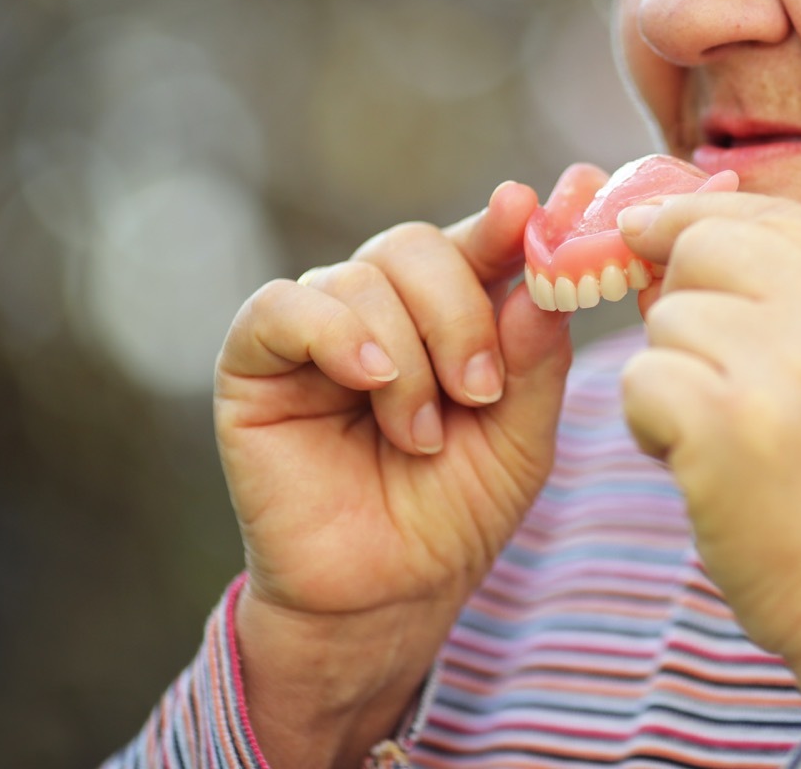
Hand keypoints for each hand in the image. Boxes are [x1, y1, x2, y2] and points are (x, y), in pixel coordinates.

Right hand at [213, 178, 575, 763]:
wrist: (385, 595)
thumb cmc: (455, 514)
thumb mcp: (521, 438)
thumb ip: (533, 356)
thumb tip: (543, 267)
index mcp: (445, 317)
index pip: (475, 244)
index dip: (509, 223)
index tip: (545, 204)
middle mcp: (382, 310)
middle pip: (416, 244)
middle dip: (459, 314)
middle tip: (479, 392)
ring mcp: (318, 330)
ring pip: (362, 277)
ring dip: (408, 359)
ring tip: (420, 436)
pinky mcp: (256, 361)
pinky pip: (285, 305)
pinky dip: (337, 334)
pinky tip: (371, 382)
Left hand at [618, 192, 800, 708]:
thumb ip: (798, 294)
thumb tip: (667, 229)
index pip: (771, 210)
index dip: (697, 217)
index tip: (649, 233)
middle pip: (704, 244)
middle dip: (679, 298)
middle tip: (697, 364)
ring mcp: (786, 367)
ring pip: (667, 318)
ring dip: (670, 374)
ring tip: (718, 434)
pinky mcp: (725, 423)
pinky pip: (640, 378)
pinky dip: (648, 423)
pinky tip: (692, 461)